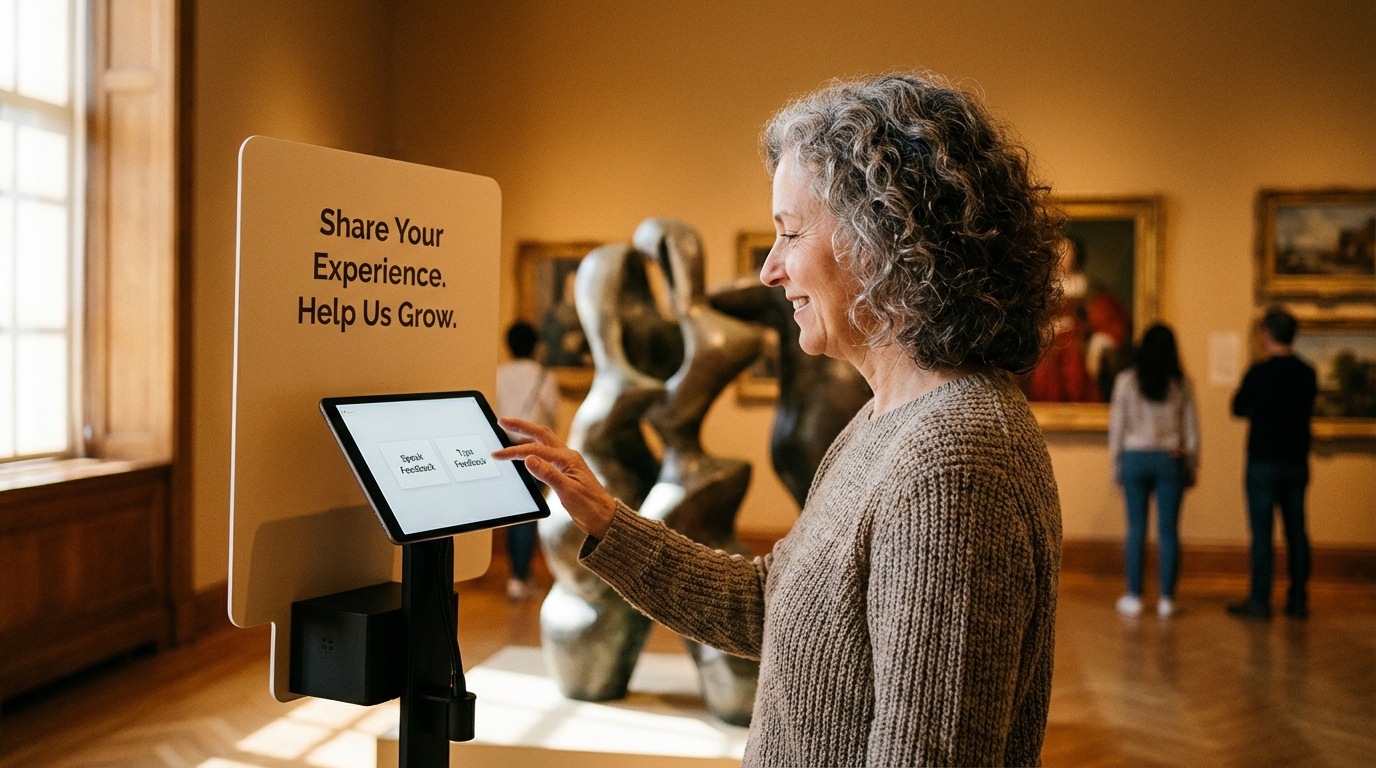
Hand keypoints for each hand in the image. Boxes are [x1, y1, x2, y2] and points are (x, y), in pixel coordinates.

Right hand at [492, 417, 615, 538]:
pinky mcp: (565, 471)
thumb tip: (528, 458)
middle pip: (540, 434)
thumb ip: (548, 474)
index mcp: (567, 458)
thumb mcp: (567, 492)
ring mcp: (566, 462)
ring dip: (526, 434)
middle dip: (520, 426)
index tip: (497, 454)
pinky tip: (526, 453)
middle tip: (502, 421)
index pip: (534, 451)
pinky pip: (546, 453)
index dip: (513, 452)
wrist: (604, 518)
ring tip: (509, 430)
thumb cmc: (590, 506)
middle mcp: (567, 456)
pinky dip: (533, 449)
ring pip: (544, 441)